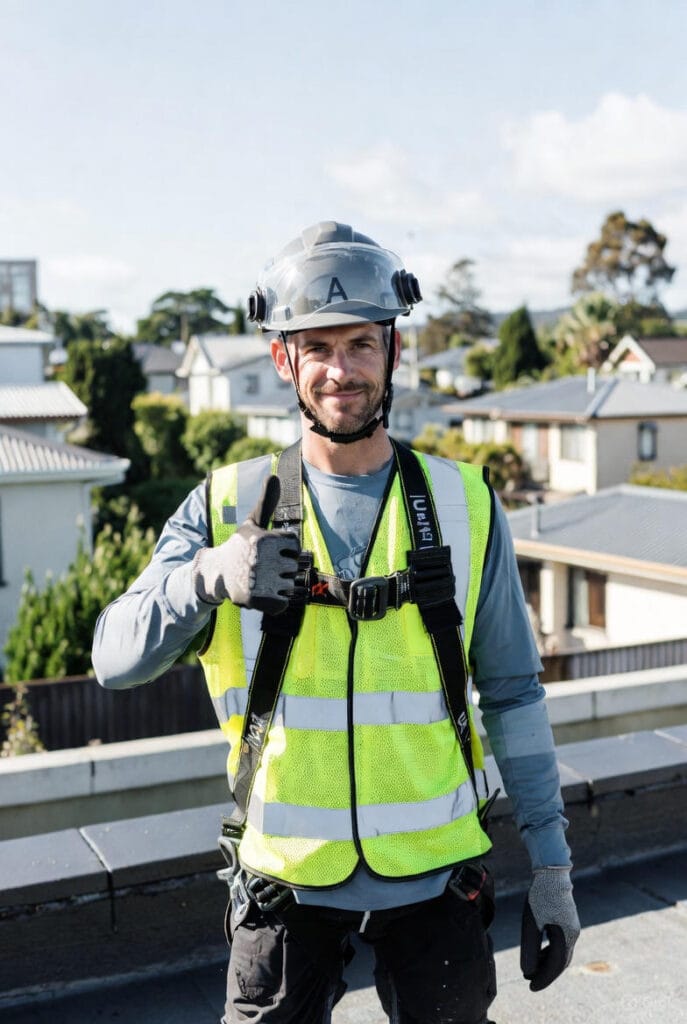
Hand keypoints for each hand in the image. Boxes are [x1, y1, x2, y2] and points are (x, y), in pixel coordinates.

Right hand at [193, 475, 299, 613]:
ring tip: (262, 580)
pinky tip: (263, 593)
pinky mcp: (257, 600)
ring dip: (280, 586)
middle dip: (283, 569)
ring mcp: (258, 580)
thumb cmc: (239, 546)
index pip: (295, 547)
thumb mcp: (252, 523)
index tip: (268, 552)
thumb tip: (273, 476)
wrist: (216, 574)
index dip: (285, 551)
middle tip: (264, 568)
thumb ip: (267, 502)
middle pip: (295, 567)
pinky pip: (284, 603)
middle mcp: (261, 559)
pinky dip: (277, 601)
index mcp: (263, 539)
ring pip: (291, 586)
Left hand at [520, 867, 579, 990]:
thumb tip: (528, 971)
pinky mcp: (567, 921)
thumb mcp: (532, 922)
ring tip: (531, 969)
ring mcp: (572, 927)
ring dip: (547, 962)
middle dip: (546, 973)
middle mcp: (573, 934)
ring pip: (561, 952)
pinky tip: (539, 952)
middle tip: (530, 981)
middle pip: (561, 962)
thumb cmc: (540, 896)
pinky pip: (560, 943)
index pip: (556, 965)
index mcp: (566, 936)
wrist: (552, 872)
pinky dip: (550, 951)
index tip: (530, 987)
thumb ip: (530, 948)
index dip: (543, 979)